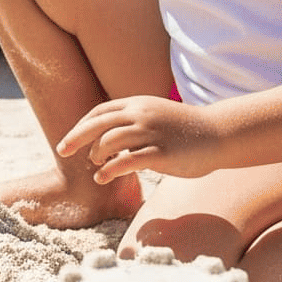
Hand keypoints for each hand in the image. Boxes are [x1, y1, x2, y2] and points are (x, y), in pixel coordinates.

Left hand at [57, 95, 223, 182]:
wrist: (219, 134)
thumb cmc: (184, 130)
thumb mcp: (154, 115)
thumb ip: (132, 121)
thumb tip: (107, 136)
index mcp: (138, 104)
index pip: (100, 111)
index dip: (81, 125)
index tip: (69, 139)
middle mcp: (141, 114)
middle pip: (98, 124)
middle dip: (76, 137)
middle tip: (62, 151)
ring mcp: (151, 132)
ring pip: (109, 140)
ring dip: (96, 154)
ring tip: (94, 166)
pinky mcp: (161, 153)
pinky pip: (127, 160)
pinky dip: (109, 169)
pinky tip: (102, 177)